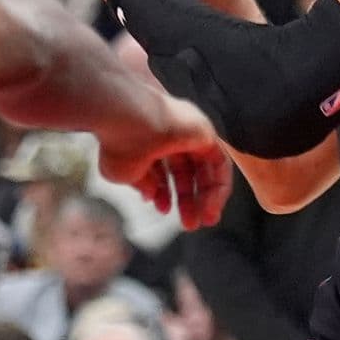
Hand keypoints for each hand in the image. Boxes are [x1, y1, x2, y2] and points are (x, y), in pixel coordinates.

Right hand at [99, 97, 234, 228]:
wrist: (126, 114)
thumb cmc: (120, 141)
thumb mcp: (126, 172)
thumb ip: (144, 184)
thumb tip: (154, 196)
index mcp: (148, 141)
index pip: (162, 169)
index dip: (163, 192)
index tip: (163, 211)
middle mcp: (170, 134)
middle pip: (185, 171)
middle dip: (187, 199)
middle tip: (189, 225)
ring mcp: (189, 131)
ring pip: (203, 169)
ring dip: (204, 197)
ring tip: (202, 222)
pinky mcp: (206, 132)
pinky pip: (219, 163)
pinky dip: (218, 186)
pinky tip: (210, 208)